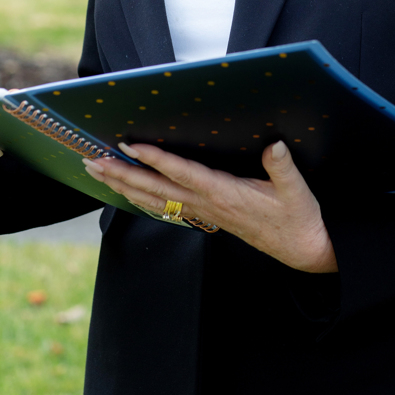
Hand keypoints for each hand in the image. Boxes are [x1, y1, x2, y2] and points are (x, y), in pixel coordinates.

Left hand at [83, 140, 337, 273]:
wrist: (303, 250)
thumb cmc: (299, 218)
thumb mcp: (297, 191)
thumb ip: (283, 167)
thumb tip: (275, 144)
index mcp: (225, 194)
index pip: (182, 174)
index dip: (155, 159)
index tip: (130, 144)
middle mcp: (208, 205)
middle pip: (155, 189)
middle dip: (122, 174)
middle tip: (92, 160)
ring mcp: (204, 213)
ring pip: (154, 199)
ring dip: (123, 185)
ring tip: (97, 171)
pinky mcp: (206, 217)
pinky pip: (165, 207)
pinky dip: (141, 197)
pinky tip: (127, 191)